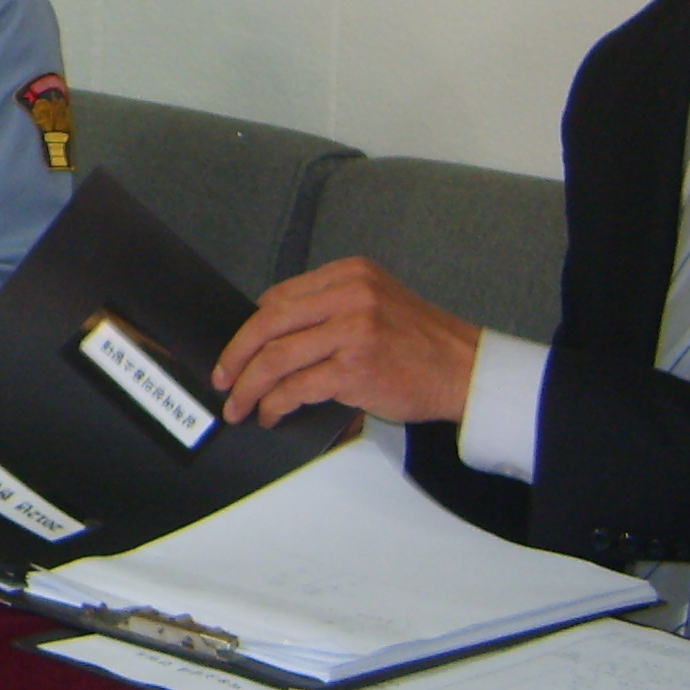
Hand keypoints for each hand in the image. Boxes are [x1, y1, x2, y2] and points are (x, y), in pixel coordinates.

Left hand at [211, 257, 480, 427]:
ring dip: (249, 386)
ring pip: (276, 358)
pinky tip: (272, 414)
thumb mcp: (378, 303)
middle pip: (268, 322)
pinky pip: (296, 387)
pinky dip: (275, 404)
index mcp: (351, 274)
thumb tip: (273, 334)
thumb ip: (332, 307)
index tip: (236, 350)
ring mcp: (353, 331)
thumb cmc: (422, 344)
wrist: (466, 370)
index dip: (250, 328)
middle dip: (236, 355)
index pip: (280, 297)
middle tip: (222, 378)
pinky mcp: (355, 369)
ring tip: (239, 405)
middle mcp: (350, 296)